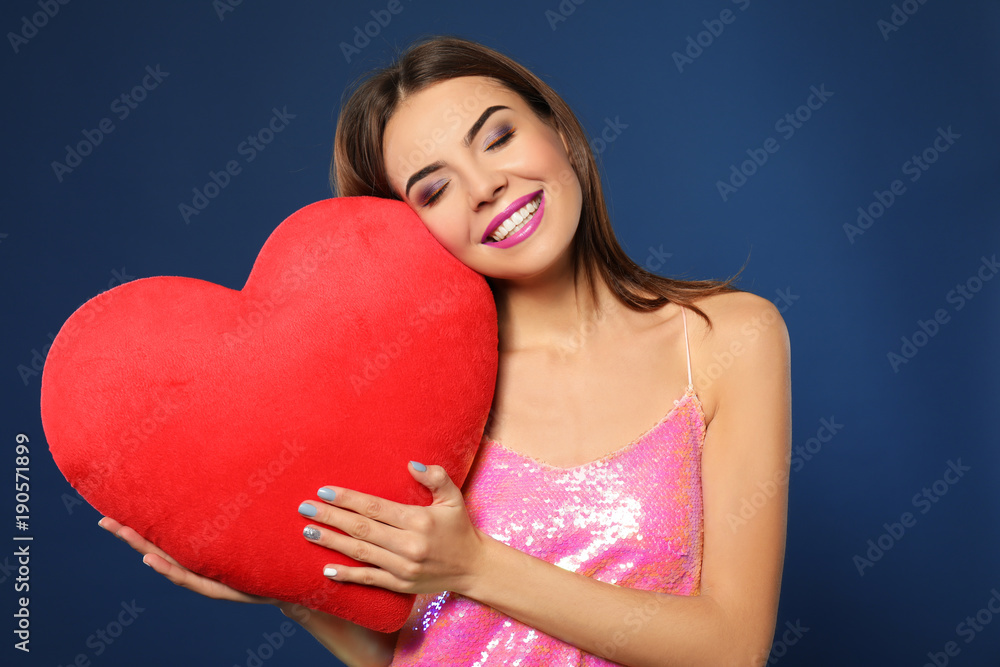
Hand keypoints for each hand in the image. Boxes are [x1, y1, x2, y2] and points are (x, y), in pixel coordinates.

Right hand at [97, 516, 275, 605]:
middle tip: (103, 518)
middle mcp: (198, 561)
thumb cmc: (270, 548)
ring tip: (121, 531)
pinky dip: (169, 569)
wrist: (290, 580)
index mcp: (201, 545)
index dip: (141, 519)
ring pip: (167, 561)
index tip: (116, 503)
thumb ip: (241, 502)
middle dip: (129, 533)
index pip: (166, 531)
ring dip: (142, 547)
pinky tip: (151, 559)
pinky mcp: (219, 588)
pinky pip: (190, 578)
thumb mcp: (252, 523)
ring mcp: (205, 575)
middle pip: (156, 545)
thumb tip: (237, 464)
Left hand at [297, 461, 486, 595]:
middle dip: (331, 517)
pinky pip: (369, 579)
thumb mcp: (454, 498)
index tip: (324, 491)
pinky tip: (326, 567)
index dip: (348, 499)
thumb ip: (436, 477)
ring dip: (332, 542)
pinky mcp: (400, 584)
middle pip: (362, 529)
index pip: (375, 507)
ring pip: (361, 553)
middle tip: (305, 508)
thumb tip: (412, 463)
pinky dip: (347, 574)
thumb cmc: (460, 528)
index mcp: (419, 521)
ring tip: (309, 531)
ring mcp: (403, 568)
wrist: (474, 568)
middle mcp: (409, 545)